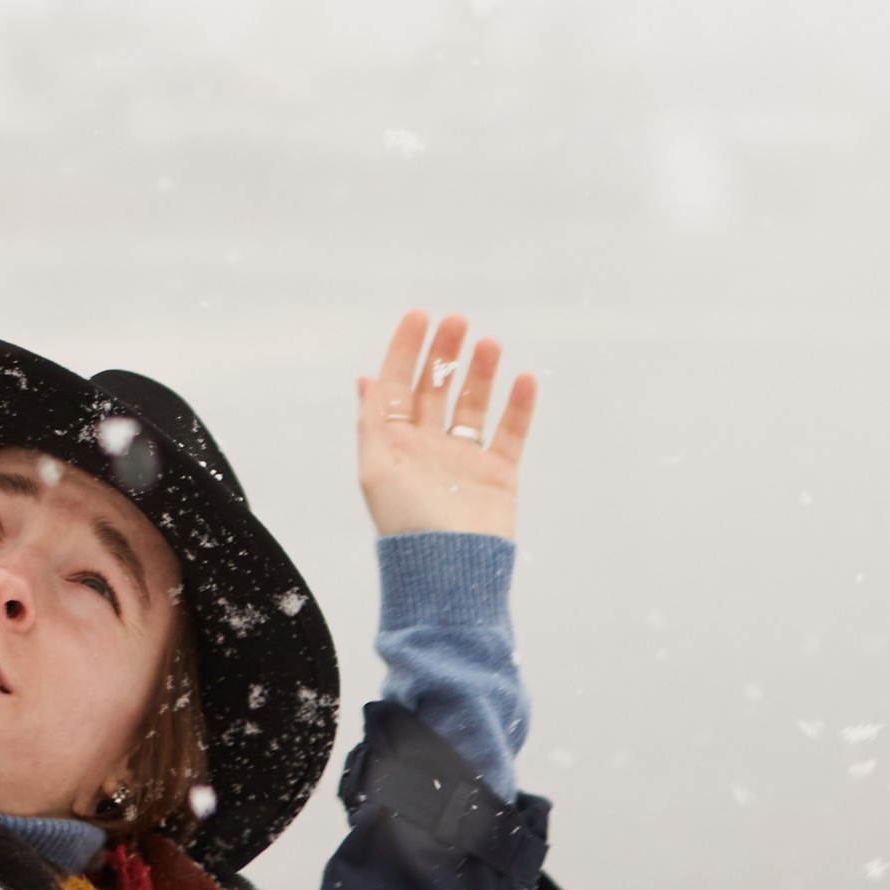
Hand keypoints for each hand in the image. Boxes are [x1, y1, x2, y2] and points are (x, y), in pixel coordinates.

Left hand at [356, 308, 536, 541]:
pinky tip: (523, 378)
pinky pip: (510, 433)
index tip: (419, 315)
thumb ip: (373, 423)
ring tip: (489, 342)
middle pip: (436, 387)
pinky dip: (518, 405)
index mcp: (395, 444)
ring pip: (473, 404)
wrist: (450, 573)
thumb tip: (366, 379)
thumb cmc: (407, 527)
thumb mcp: (377, 471)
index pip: (398, 385)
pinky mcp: (497, 475)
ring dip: (481, 372)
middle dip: (444, 352)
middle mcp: (428, 446)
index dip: (406, 349)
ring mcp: (464, 459)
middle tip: (457, 321)